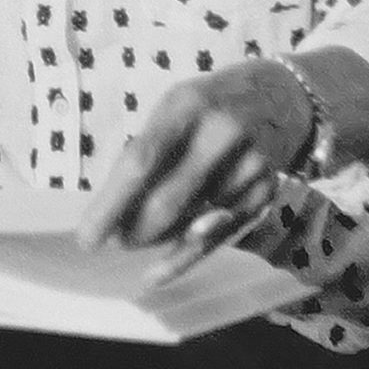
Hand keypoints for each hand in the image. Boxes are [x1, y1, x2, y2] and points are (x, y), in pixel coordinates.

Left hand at [79, 60, 312, 252]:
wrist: (282, 97)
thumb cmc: (208, 104)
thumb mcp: (175, 108)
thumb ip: (148, 150)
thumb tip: (114, 207)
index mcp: (186, 105)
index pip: (141, 161)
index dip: (111, 204)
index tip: (86, 236)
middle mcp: (220, 134)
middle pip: (168, 200)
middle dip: (132, 230)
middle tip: (107, 243)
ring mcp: (249, 165)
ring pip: (192, 224)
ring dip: (156, 240)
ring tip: (131, 241)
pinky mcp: (266, 191)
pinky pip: (220, 236)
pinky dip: (185, 257)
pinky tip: (158, 272)